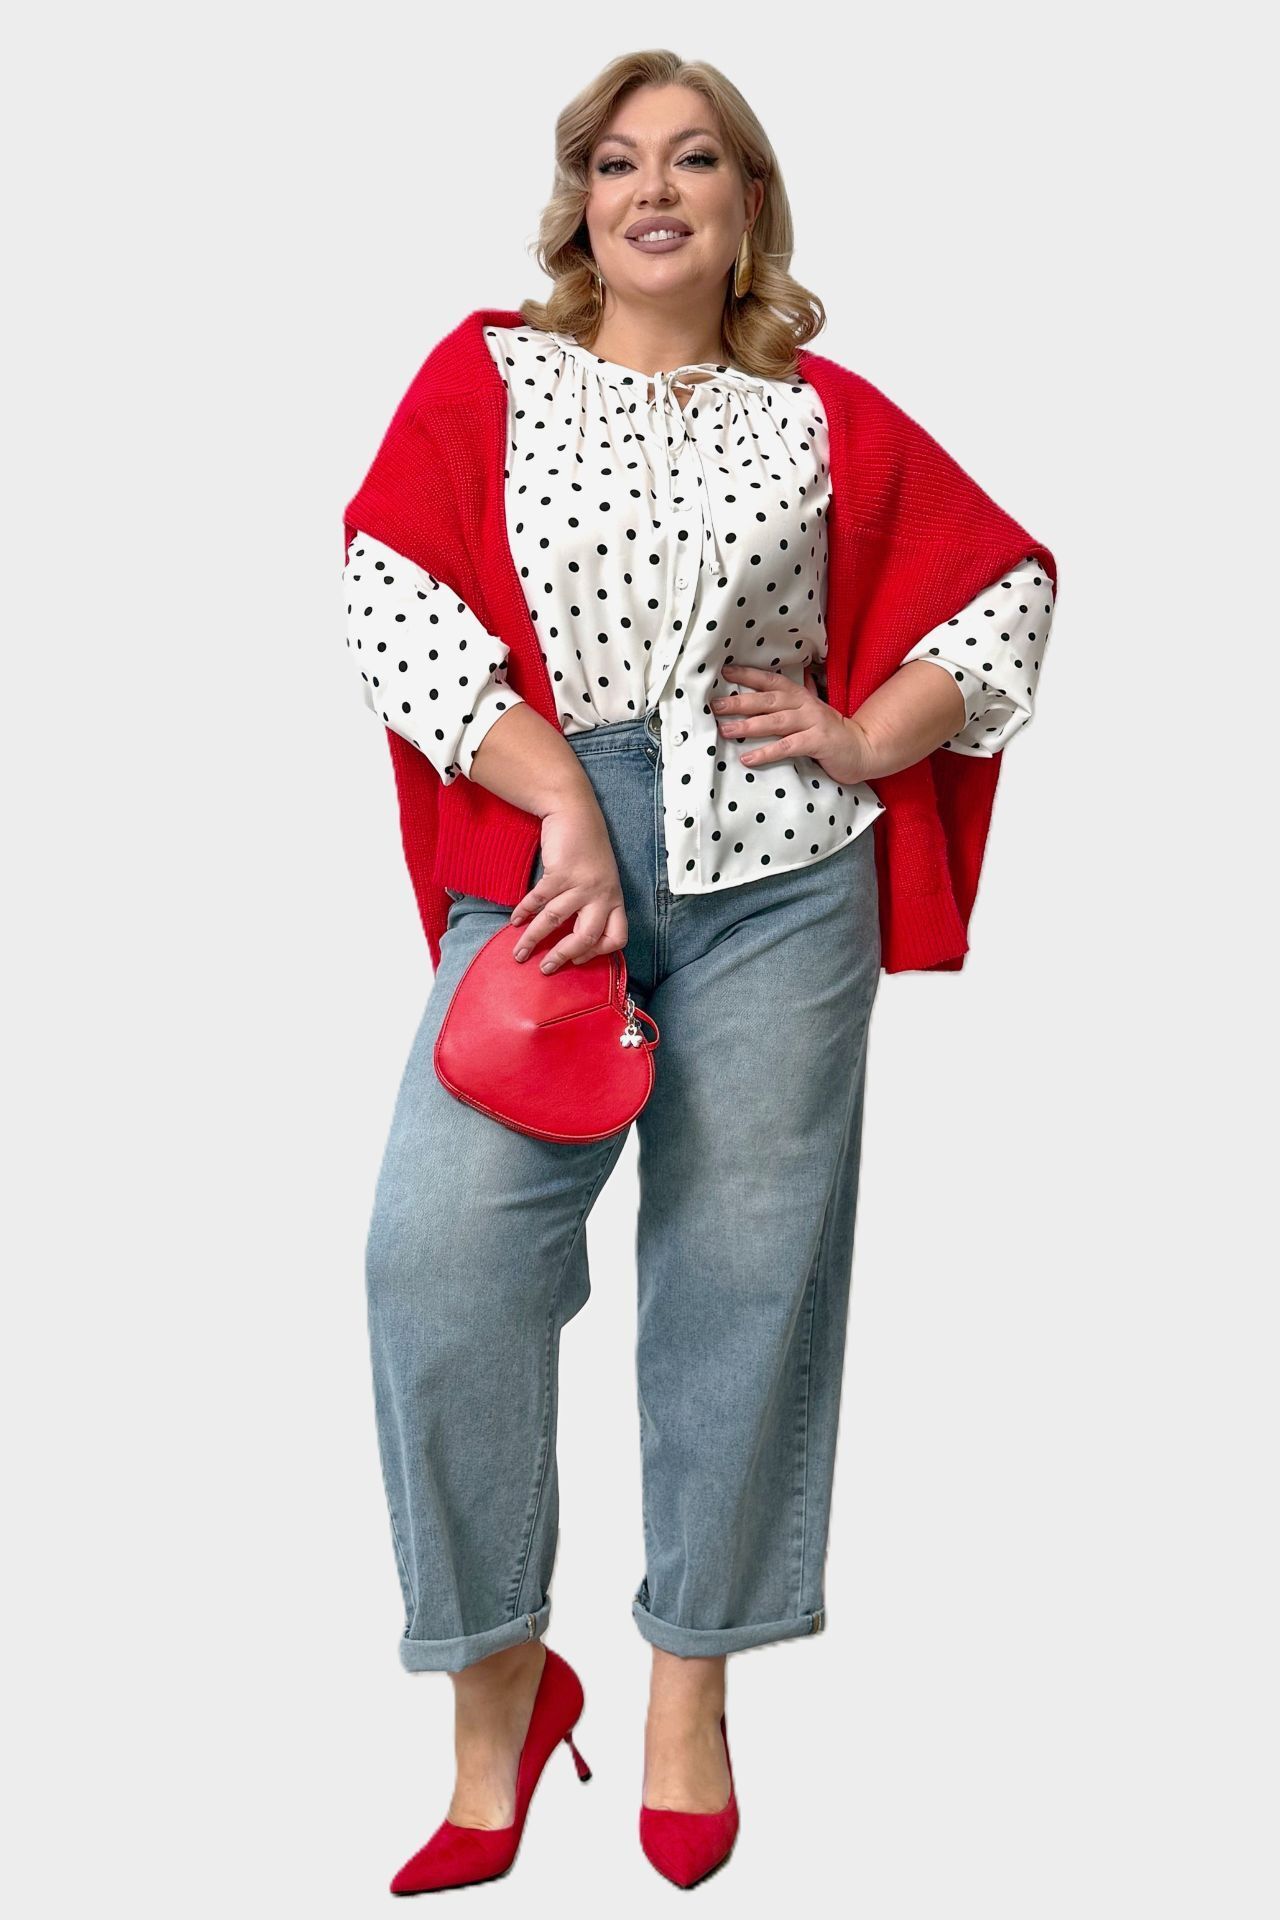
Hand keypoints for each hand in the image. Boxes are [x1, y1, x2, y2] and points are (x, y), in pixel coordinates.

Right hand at [509, 801, 628, 973]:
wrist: (575, 812)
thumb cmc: (588, 848)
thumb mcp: (602, 878)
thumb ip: (596, 904)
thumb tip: (575, 936)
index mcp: (615, 898)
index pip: (617, 937)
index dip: (599, 953)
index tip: (580, 958)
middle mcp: (602, 894)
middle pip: (587, 937)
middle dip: (563, 956)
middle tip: (546, 969)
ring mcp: (582, 883)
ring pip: (555, 920)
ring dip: (533, 940)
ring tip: (520, 953)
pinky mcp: (560, 872)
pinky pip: (539, 900)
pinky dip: (524, 913)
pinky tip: (515, 922)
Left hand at [712, 665, 874, 784]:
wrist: (863, 748)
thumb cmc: (830, 732)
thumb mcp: (809, 712)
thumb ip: (791, 701)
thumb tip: (765, 690)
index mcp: (800, 696)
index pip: (771, 681)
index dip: (748, 675)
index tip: (725, 671)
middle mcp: (805, 705)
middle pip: (768, 700)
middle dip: (740, 702)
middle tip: (715, 705)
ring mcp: (813, 722)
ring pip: (776, 722)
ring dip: (749, 726)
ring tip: (725, 731)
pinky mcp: (818, 742)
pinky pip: (788, 746)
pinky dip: (767, 752)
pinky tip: (748, 759)